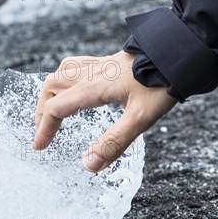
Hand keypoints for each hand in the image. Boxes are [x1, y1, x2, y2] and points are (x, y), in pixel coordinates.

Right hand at [33, 51, 176, 172]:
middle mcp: (88, 75)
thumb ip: (113, 142)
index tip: (39, 147)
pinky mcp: (107, 61)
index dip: (44, 130)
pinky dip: (64, 78)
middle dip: (42, 112)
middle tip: (43, 131)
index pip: (55, 109)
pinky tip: (73, 85)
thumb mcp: (140, 119)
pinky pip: (74, 66)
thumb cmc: (160, 84)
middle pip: (51, 89)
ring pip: (60, 74)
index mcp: (91, 89)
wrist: (178, 53)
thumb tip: (88, 165)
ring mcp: (97, 66)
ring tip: (52, 110)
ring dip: (50, 94)